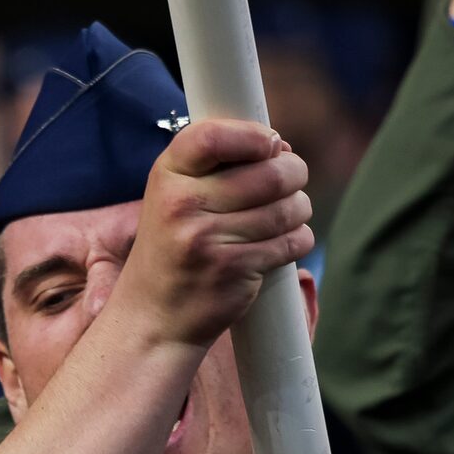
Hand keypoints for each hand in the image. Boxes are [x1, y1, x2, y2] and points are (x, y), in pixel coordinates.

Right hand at [115, 120, 313, 352]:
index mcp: (167, 176)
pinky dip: (298, 240)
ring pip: (289, 207)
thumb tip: (280, 146)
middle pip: (271, 172)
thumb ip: (214, 168)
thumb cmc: (172, 250)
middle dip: (294, 173)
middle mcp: (183, 205)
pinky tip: (281, 243)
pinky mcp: (234, 268)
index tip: (270, 144)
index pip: (213, 136)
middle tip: (291, 181)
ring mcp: (207, 238)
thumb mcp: (172, 198)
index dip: (254, 135)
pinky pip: (293, 241)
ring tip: (285, 216)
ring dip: (299, 209)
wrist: (154, 318)